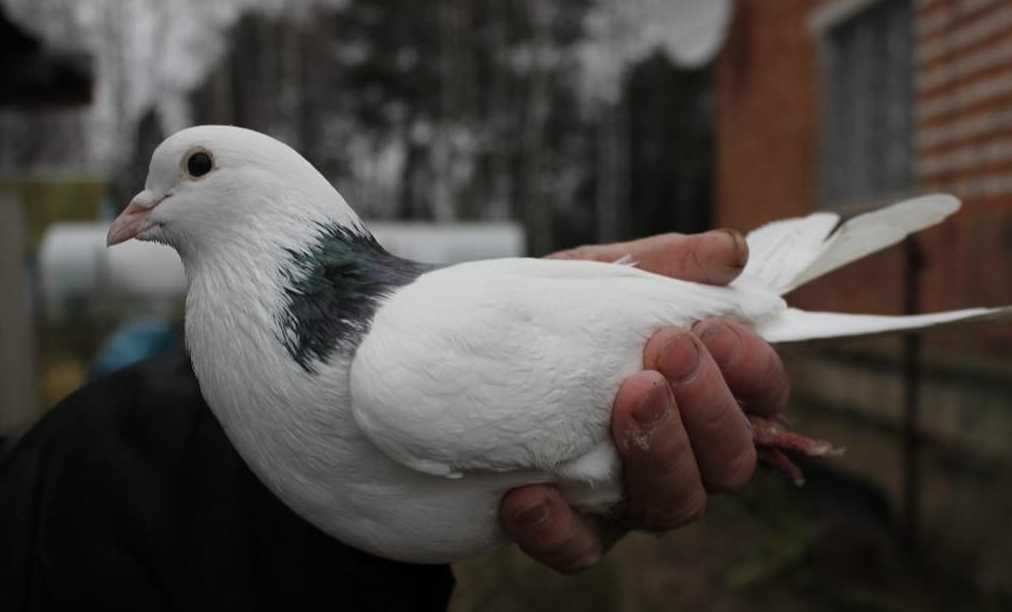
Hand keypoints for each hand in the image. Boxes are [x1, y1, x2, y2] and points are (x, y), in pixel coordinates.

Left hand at [500, 231, 789, 572]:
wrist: (467, 358)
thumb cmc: (557, 319)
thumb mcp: (602, 279)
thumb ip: (666, 266)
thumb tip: (731, 251)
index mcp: (700, 392)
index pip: (762, 395)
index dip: (752, 368)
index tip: (711, 328)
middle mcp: (680, 452)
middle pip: (732, 461)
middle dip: (708, 405)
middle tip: (665, 350)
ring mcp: (629, 496)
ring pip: (676, 506)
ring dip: (659, 452)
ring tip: (625, 398)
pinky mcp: (573, 529)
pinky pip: (580, 548)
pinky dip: (558, 526)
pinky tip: (527, 492)